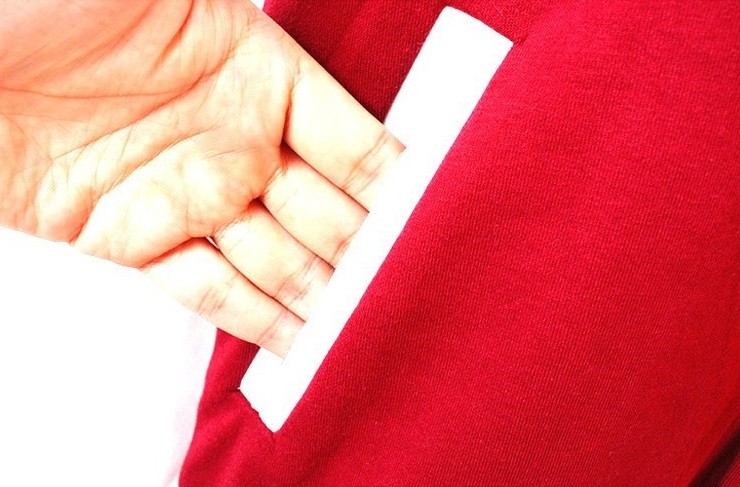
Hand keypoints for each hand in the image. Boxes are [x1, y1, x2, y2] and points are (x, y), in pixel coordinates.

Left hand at [0, 0, 401, 355]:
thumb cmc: (52, 2)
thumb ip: (245, 23)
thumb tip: (337, 29)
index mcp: (257, 73)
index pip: (353, 142)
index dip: (398, 185)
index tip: (438, 224)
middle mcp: (231, 139)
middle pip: (324, 211)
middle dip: (369, 256)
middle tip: (413, 297)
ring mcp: (185, 194)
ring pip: (275, 259)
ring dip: (322, 298)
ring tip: (368, 335)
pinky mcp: (134, 239)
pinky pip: (208, 288)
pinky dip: (254, 320)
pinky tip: (300, 344)